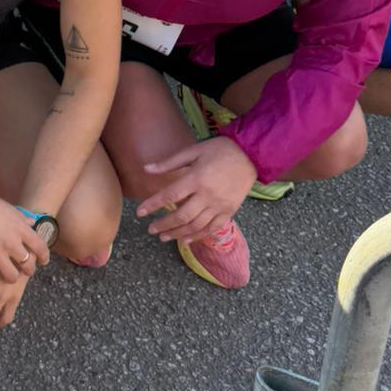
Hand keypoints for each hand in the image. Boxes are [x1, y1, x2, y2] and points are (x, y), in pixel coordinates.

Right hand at [0, 180, 50, 289]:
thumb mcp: (5, 205)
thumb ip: (19, 217)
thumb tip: (30, 221)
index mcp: (19, 226)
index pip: (41, 247)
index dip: (44, 257)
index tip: (42, 262)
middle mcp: (10, 241)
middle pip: (28, 265)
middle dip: (28, 270)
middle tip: (22, 270)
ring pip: (11, 277)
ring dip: (10, 278)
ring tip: (5, 276)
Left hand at [136, 136, 257, 241]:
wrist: (251, 155)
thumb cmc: (220, 150)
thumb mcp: (194, 151)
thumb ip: (169, 162)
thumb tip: (146, 168)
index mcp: (197, 178)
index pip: (170, 195)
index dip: (153, 205)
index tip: (139, 212)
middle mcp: (208, 195)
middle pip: (181, 216)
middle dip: (163, 224)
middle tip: (150, 229)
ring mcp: (220, 205)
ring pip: (195, 226)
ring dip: (177, 233)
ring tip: (163, 237)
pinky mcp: (229, 211)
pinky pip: (211, 228)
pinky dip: (197, 236)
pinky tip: (185, 240)